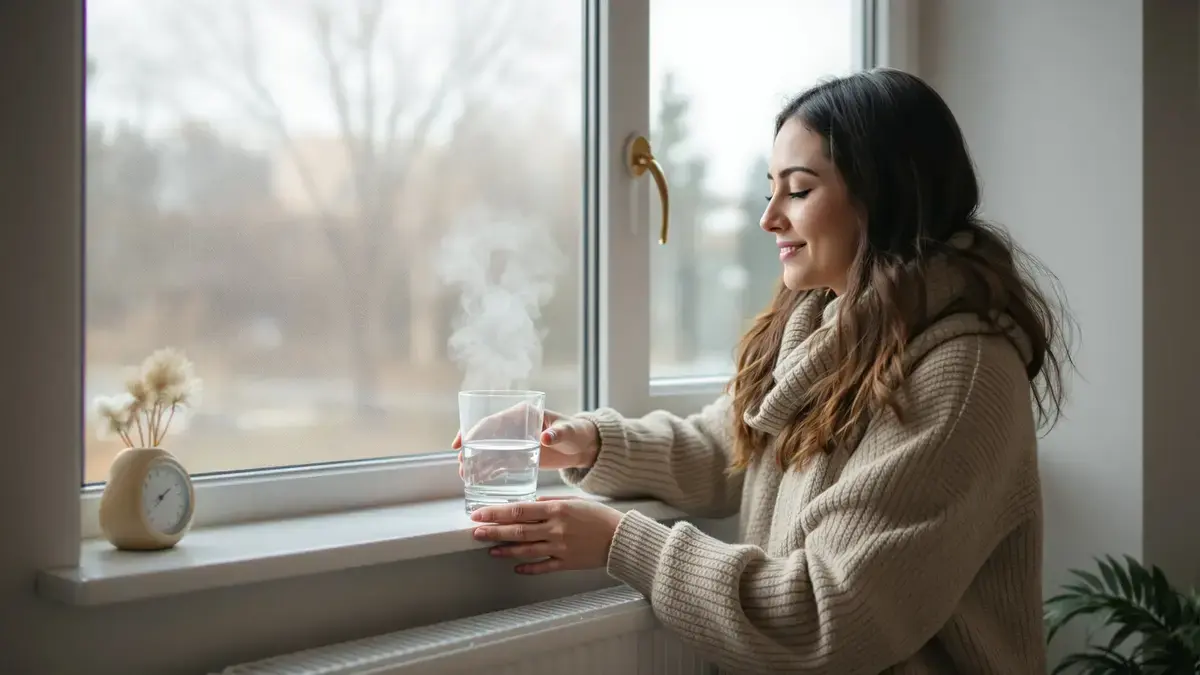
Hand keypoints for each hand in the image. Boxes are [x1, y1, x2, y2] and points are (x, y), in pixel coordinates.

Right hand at [453, 409, 599, 476]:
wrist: (585, 447)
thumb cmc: (578, 433)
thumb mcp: (569, 432)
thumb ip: (558, 433)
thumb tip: (546, 437)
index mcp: (523, 413)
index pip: (492, 420)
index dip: (474, 430)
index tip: (461, 442)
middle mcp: (515, 426)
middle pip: (486, 436)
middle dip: (470, 449)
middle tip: (461, 464)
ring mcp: (516, 442)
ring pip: (489, 450)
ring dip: (476, 462)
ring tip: (465, 476)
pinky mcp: (521, 456)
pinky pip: (499, 462)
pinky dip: (488, 469)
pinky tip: (479, 479)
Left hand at [470, 497, 622, 574]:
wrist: (621, 538)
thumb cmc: (599, 516)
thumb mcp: (574, 501)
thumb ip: (550, 503)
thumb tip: (529, 505)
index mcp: (557, 510)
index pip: (519, 510)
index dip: (496, 512)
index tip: (479, 513)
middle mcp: (555, 528)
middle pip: (518, 530)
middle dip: (494, 531)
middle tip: (475, 532)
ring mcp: (560, 547)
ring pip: (526, 549)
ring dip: (505, 550)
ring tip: (490, 550)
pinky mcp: (566, 563)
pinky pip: (543, 567)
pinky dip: (528, 568)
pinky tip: (515, 567)